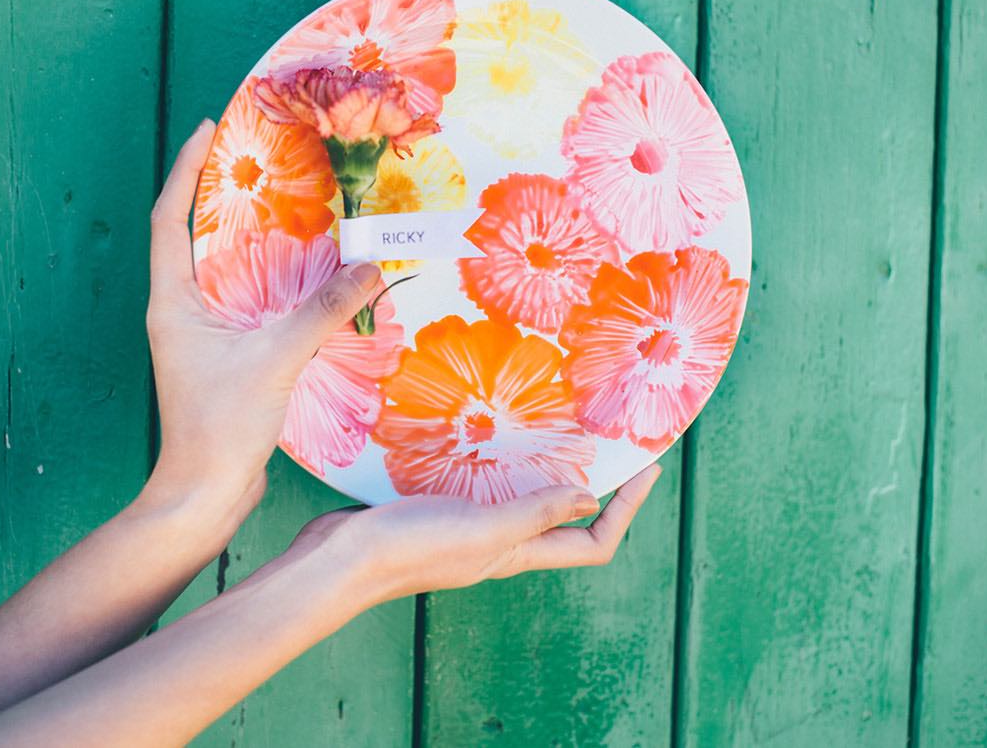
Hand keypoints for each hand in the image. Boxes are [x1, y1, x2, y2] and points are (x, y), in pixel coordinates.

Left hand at [141, 119, 382, 520]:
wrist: (204, 496)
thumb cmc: (220, 429)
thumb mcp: (275, 361)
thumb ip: (322, 312)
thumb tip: (369, 267)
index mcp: (173, 303)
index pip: (169, 219)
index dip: (185, 170)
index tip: (206, 129)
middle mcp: (179, 312)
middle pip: (195, 237)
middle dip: (222, 195)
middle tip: (260, 159)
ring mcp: (200, 337)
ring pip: (223, 271)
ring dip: (249, 238)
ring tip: (287, 204)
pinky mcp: (224, 359)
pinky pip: (247, 303)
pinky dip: (271, 281)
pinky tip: (306, 276)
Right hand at [297, 464, 662, 602]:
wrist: (341, 559)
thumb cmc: (413, 547)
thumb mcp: (484, 527)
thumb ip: (534, 512)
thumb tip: (590, 497)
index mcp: (518, 552)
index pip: (591, 542)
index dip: (626, 511)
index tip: (645, 469)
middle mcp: (502, 541)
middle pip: (564, 520)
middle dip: (593, 482)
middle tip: (609, 439)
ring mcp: (471, 525)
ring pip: (524, 497)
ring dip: (547, 467)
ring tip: (562, 427)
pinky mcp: (441, 506)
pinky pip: (487, 483)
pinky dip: (502, 460)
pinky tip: (493, 430)